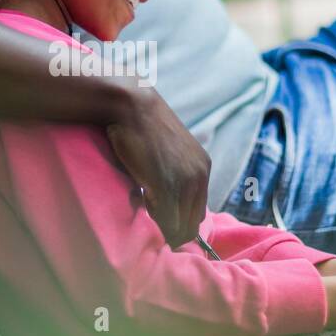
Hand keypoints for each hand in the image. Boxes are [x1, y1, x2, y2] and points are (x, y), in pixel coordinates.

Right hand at [106, 85, 210, 246]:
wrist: (132, 107)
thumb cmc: (142, 127)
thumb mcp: (169, 151)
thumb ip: (174, 175)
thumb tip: (164, 204)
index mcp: (203, 168)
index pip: (197, 212)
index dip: (179, 221)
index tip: (160, 219)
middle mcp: (200, 176)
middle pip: (191, 223)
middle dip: (172, 228)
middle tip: (150, 218)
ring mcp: (185, 181)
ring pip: (179, 225)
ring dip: (161, 226)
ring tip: (145, 208)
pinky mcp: (167, 185)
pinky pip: (165, 218)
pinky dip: (153, 219)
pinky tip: (141, 201)